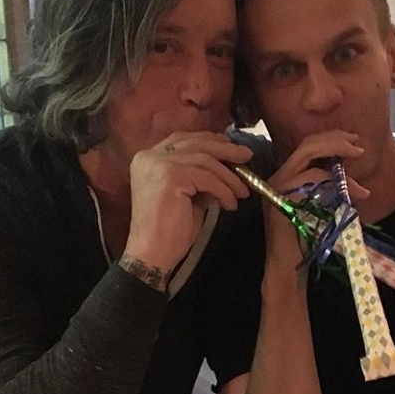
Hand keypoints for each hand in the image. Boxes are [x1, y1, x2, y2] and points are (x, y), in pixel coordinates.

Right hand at [125, 132, 250, 277]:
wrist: (153, 254)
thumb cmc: (168, 231)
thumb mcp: (187, 197)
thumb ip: (200, 179)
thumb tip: (225, 170)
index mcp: (148, 159)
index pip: (183, 139)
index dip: (209, 140)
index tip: (231, 148)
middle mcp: (150, 156)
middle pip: (195, 143)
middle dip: (225, 150)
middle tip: (246, 157)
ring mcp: (158, 164)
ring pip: (205, 160)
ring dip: (229, 177)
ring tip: (242, 192)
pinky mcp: (171, 176)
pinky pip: (207, 178)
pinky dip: (224, 190)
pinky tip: (230, 204)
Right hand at [264, 131, 367, 271]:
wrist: (287, 266)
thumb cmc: (304, 240)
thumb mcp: (318, 207)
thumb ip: (325, 188)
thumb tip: (347, 171)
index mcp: (286, 177)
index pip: (306, 146)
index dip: (331, 139)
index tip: (354, 141)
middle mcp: (279, 178)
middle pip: (306, 145)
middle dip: (336, 140)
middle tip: (359, 148)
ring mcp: (279, 188)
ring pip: (308, 155)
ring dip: (338, 155)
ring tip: (360, 162)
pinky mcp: (284, 199)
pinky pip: (313, 179)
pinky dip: (337, 181)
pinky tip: (356, 192)